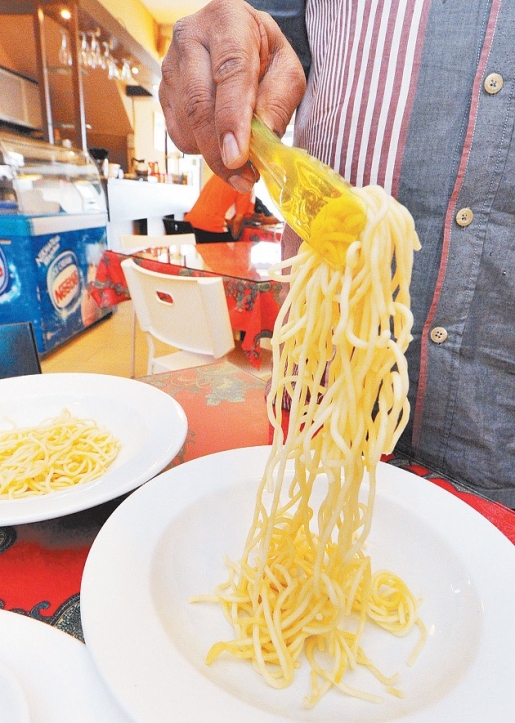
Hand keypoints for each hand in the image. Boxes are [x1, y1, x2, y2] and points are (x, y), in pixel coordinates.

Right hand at [159, 0, 305, 192]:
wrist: (233, 39)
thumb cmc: (262, 54)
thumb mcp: (286, 69)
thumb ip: (278, 102)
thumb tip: (261, 142)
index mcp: (228, 20)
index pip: (229, 72)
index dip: (232, 119)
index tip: (238, 157)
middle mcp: (191, 37)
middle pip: (199, 104)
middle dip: (220, 150)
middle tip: (243, 178)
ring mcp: (170, 64)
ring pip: (186, 124)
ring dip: (213, 155)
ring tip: (240, 166)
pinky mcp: (163, 91)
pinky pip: (178, 133)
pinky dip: (201, 149)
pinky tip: (219, 143)